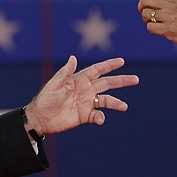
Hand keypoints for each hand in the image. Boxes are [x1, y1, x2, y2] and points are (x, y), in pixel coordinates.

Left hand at [23, 56, 138, 135]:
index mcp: (79, 79)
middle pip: (107, 83)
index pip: (97, 70)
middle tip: (135, 79)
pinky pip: (97, 115)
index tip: (122, 61)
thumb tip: (73, 57)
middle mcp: (86, 90)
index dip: (109, 65)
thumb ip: (65, 72)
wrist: (40, 118)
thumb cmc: (45, 98)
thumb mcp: (54, 84)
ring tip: (124, 106)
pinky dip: (101, 117)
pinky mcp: (85, 116)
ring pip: (106, 100)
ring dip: (116, 102)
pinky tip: (100, 119)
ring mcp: (86, 103)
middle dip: (121, 81)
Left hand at [128, 0, 176, 57]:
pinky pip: (149, 27)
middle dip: (141, 7)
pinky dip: (152, 29)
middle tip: (146, 13)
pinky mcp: (168, 30)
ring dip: (147, 20)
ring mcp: (170, 17)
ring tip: (157, 22)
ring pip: (145, 14)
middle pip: (144, 0)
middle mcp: (171, 4)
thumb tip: (146, 2)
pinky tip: (161, 30)